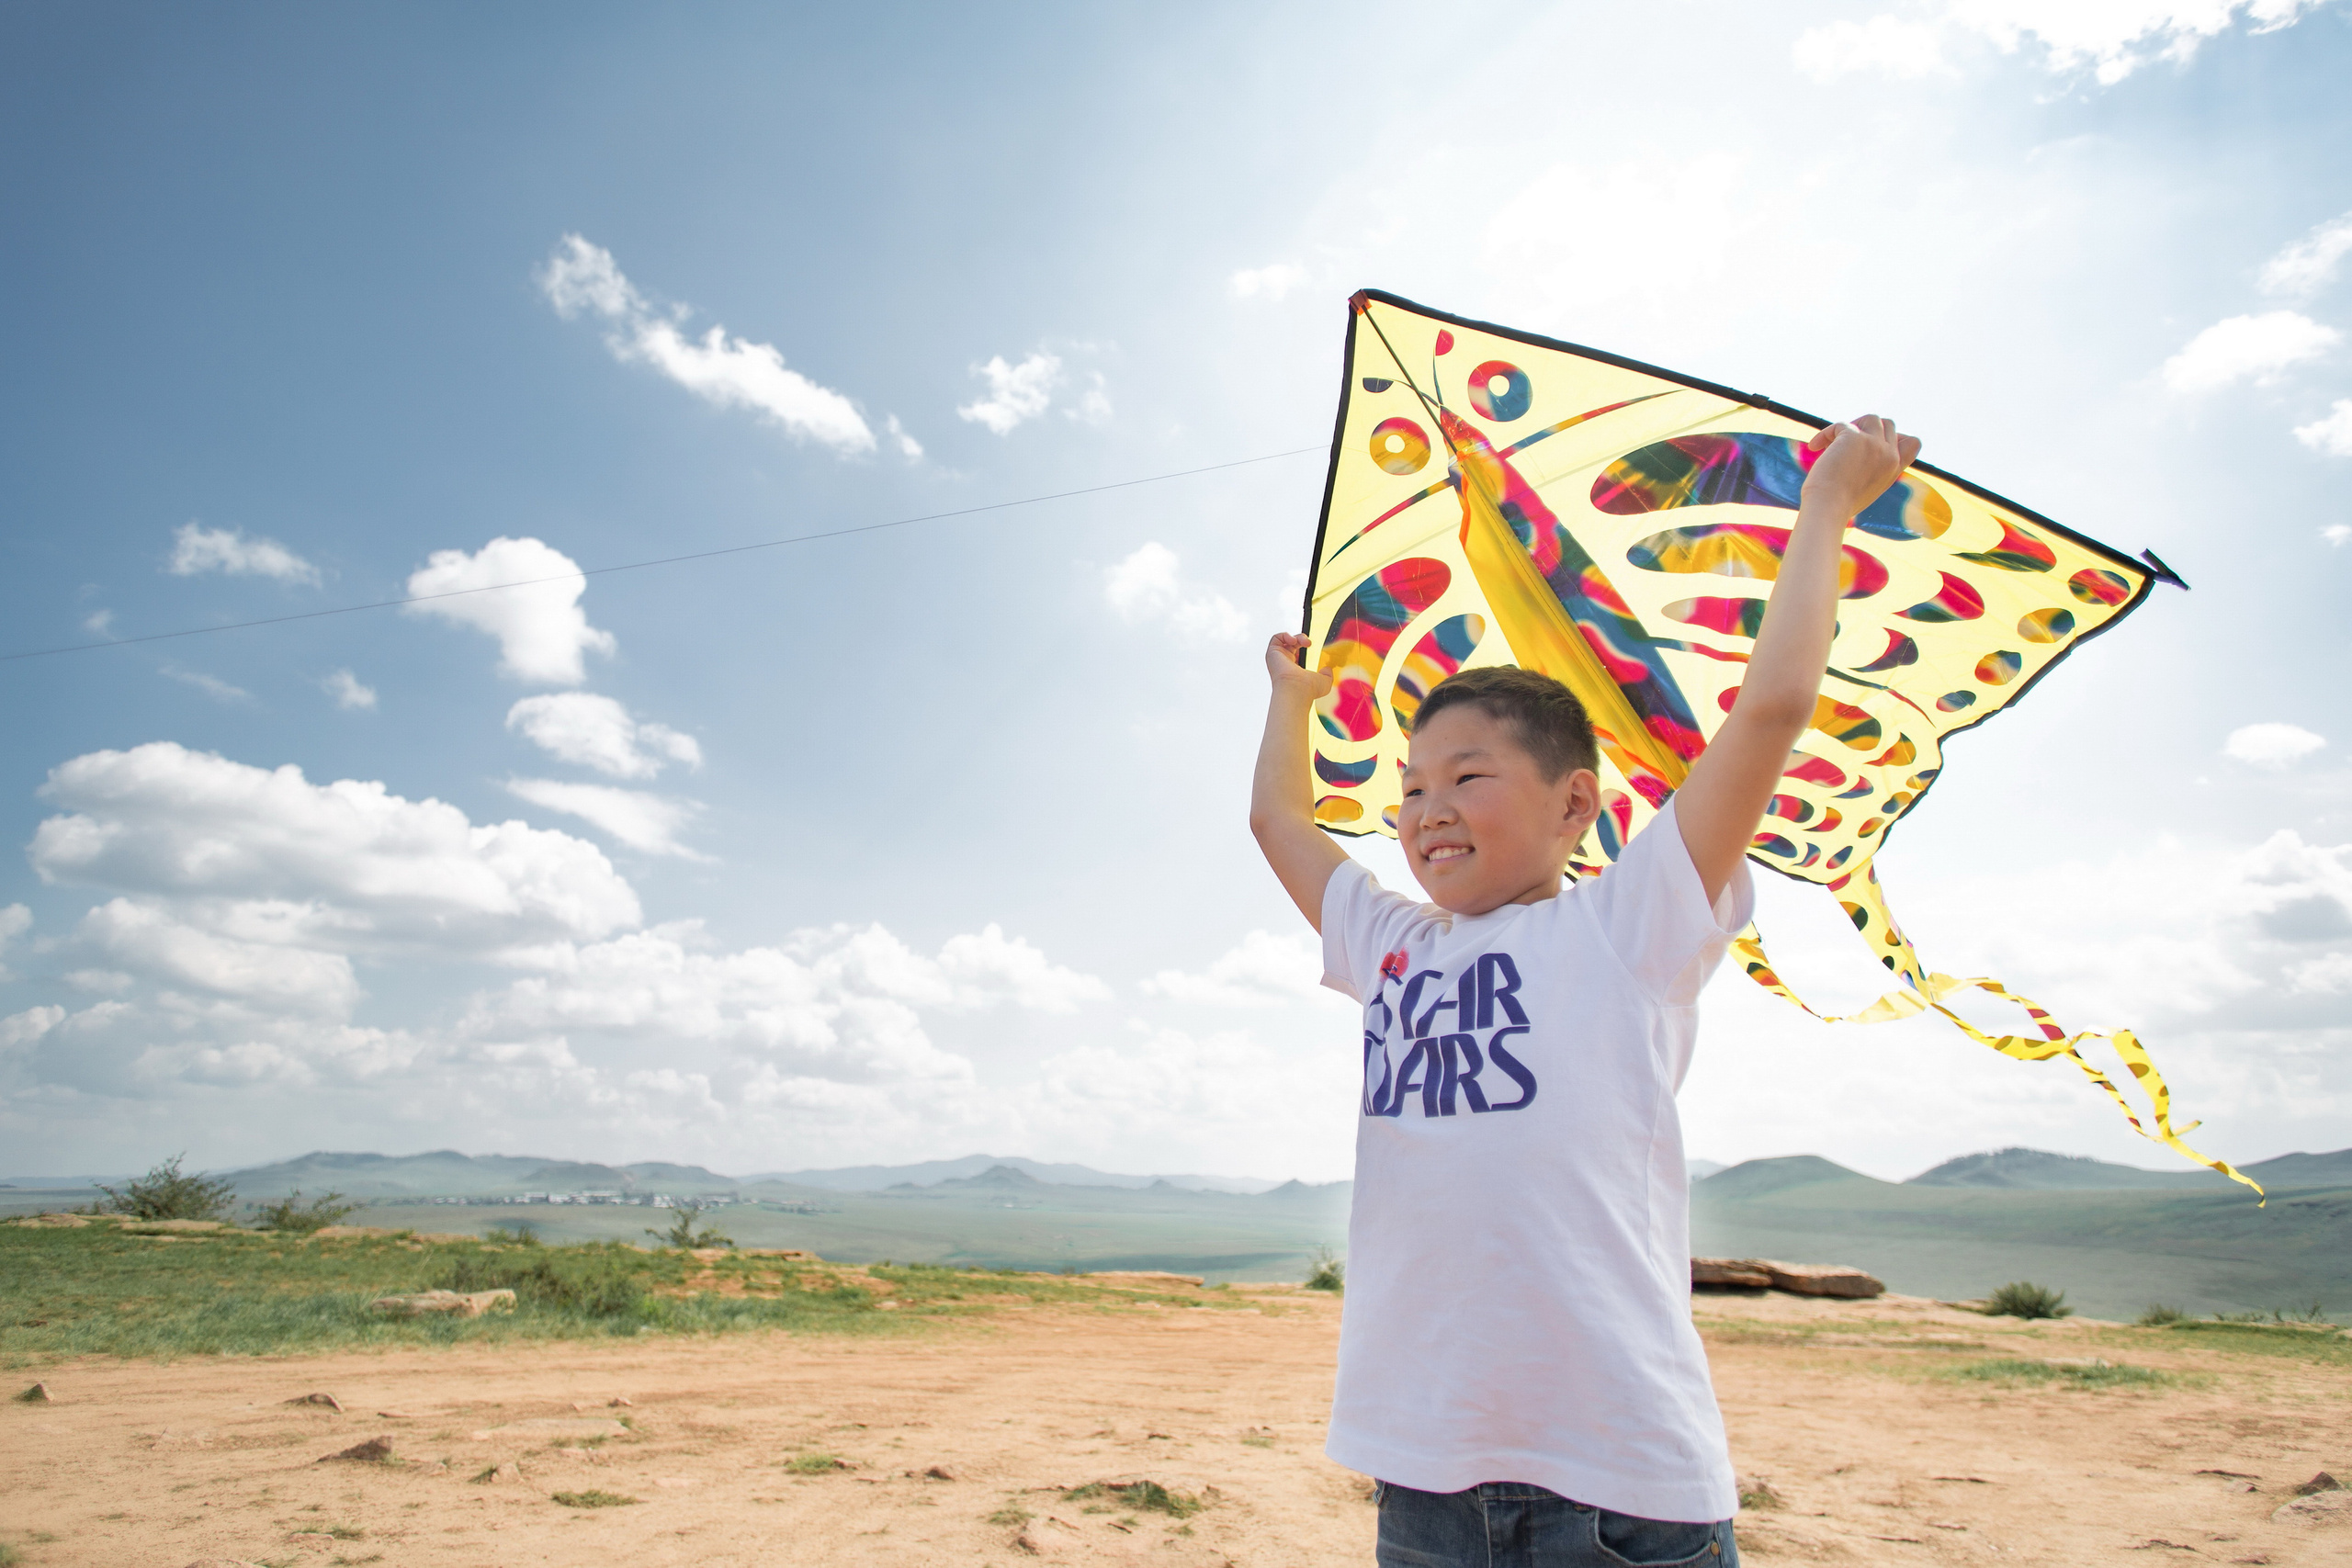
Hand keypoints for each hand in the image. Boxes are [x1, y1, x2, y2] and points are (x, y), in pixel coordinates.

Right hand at [1265, 632, 1333, 698]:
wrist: (1297, 689)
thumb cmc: (1308, 689)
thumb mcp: (1325, 681)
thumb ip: (1327, 674)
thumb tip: (1327, 669)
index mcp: (1294, 670)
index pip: (1297, 653)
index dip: (1304, 646)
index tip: (1312, 646)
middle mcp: (1284, 664)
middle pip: (1291, 645)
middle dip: (1301, 639)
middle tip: (1309, 643)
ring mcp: (1277, 658)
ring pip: (1284, 640)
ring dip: (1296, 637)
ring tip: (1304, 642)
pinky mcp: (1272, 653)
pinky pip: (1276, 638)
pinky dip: (1286, 635)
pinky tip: (1294, 641)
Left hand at [1802, 415, 1923, 520]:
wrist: (1828, 508)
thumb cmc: (1838, 505)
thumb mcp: (1864, 486)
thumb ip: (1870, 468)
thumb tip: (1857, 447)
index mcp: (1894, 468)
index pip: (1913, 443)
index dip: (1896, 436)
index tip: (1874, 443)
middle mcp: (1889, 455)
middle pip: (1887, 424)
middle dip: (1867, 429)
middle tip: (1845, 444)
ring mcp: (1874, 444)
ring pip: (1871, 418)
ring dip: (1852, 426)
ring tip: (1833, 442)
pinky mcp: (1854, 437)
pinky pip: (1841, 424)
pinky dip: (1825, 434)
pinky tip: (1814, 447)